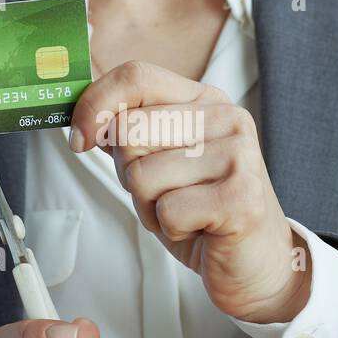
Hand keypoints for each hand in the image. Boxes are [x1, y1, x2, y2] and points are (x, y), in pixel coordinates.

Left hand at [68, 60, 310, 324]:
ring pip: (142, 175)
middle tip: (163, 192)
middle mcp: (226, 118)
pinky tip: (199, 228)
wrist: (256, 261)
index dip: (95, 105)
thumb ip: (128, 133)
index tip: (80, 139)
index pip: (137, 76)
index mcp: (205, 100)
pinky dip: (171, 228)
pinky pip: (168, 210)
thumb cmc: (202, 211)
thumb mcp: (160, 161)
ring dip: (150, 207)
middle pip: (130, 130)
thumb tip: (82, 117)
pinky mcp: (241, 198)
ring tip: (184, 212)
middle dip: (129, 173)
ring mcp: (239, 156)